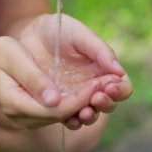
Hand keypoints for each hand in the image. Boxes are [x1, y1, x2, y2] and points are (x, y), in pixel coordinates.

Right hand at [0, 37, 100, 128]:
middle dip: (85, 102)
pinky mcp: (37, 115)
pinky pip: (59, 113)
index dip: (78, 99)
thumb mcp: (15, 58)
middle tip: (106, 85)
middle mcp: (22, 118)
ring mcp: (29, 119)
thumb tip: (54, 100)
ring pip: (63, 117)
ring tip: (102, 87)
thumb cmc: (2, 54)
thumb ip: (34, 78)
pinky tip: (88, 91)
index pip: (54, 110)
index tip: (96, 84)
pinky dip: (75, 103)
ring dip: (83, 104)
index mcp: (14, 104)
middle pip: (61, 117)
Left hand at [17, 14, 132, 128]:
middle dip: (105, 104)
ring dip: (89, 116)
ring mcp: (75, 98)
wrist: (30, 34)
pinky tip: (69, 119)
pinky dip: (71, 121)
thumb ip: (99, 50)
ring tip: (84, 112)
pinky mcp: (58, 104)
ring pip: (89, 115)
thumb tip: (119, 72)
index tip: (111, 87)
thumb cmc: (59, 30)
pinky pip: (68, 118)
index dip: (120, 90)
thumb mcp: (79, 34)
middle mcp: (92, 87)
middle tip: (97, 98)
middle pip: (108, 104)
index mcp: (104, 71)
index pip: (121, 86)